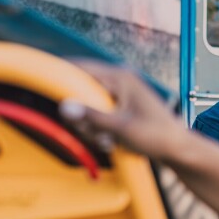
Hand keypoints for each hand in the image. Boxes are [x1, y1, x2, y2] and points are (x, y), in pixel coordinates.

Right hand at [59, 61, 183, 159]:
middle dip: (82, 116)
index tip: (41, 86)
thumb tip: (64, 106)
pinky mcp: (119, 108)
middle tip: (94, 133)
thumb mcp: (121, 128)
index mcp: (121, 78)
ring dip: (91, 128)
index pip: (80, 68)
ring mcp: (119, 95)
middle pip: (79, 92)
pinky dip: (100, 131)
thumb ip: (92, 117)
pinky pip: (97, 117)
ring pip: (87, 108)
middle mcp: (119, 81)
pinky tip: (113, 143)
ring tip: (109, 141)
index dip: (58, 75)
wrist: (178, 150)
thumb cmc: (157, 136)